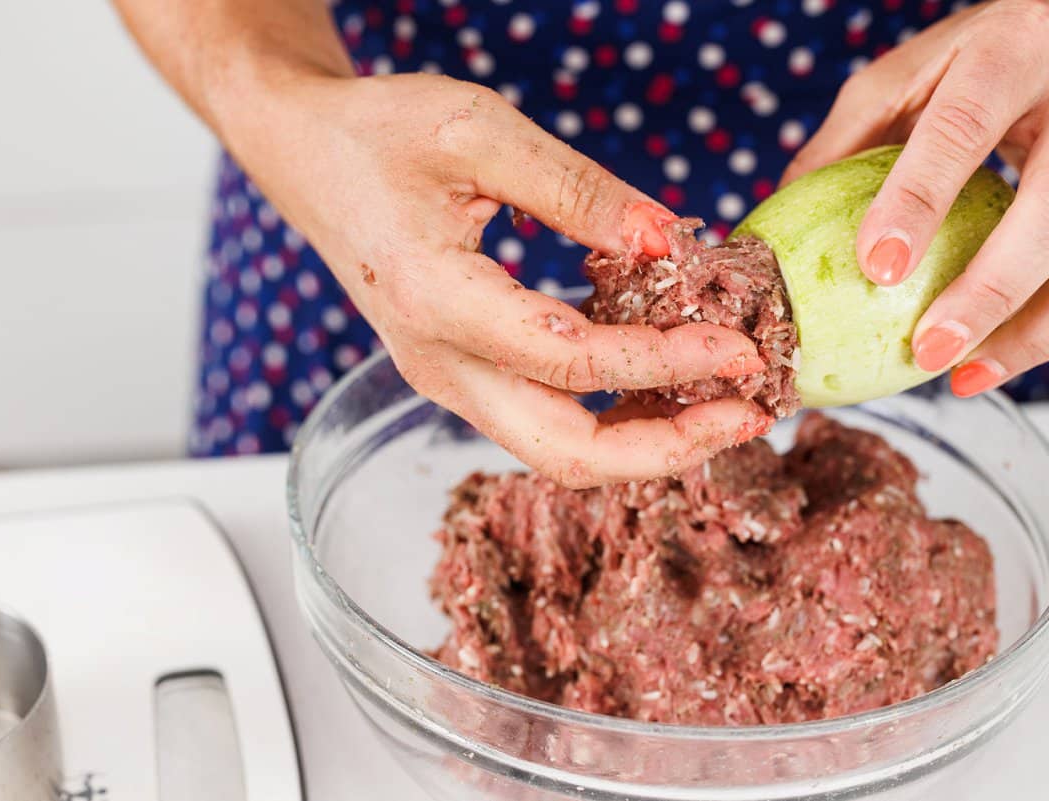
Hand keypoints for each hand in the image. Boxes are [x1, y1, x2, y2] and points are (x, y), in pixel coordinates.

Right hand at [221, 73, 770, 486]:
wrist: (304, 155)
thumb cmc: (377, 133)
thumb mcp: (479, 132)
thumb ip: (578, 189)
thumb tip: (669, 237)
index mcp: (436, 300)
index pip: (572, 362)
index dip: (666, 362)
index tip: (738, 346)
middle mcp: (437, 363)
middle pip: (564, 455)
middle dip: (665, 449)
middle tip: (745, 416)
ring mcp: (444, 379)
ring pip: (556, 452)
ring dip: (644, 443)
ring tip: (720, 406)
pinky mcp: (459, 373)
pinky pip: (543, 421)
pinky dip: (611, 416)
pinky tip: (662, 380)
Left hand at [783, 0, 1048, 396]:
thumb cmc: (976, 61)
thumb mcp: (900, 78)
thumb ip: (844, 143)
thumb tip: (776, 226)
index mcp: (1010, 51)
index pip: (964, 127)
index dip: (921, 199)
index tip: (878, 266)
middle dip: (991, 287)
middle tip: (926, 346)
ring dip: (1035, 329)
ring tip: (963, 374)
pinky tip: (994, 362)